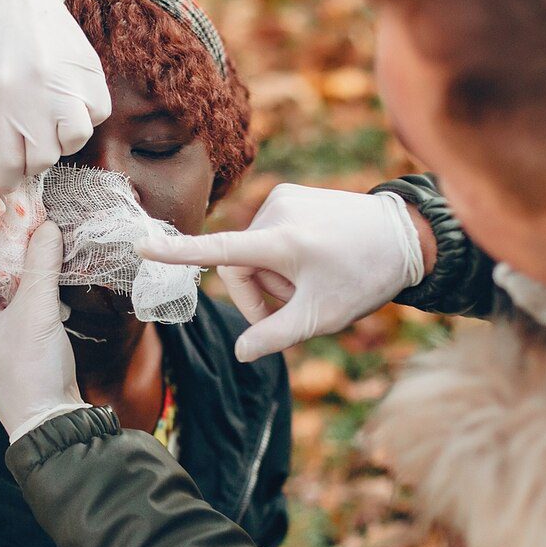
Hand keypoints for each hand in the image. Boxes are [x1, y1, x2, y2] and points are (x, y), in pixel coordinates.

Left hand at [0, 0, 110, 192]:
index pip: (9, 168)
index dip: (3, 180)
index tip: (1, 176)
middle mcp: (37, 95)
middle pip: (42, 159)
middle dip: (27, 159)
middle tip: (19, 144)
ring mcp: (69, 83)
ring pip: (75, 140)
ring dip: (57, 139)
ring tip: (43, 122)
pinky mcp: (92, 71)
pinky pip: (96, 114)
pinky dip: (81, 115)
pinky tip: (62, 101)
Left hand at [0, 222, 89, 442]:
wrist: (49, 423)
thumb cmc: (31, 371)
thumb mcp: (36, 312)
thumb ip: (41, 266)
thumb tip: (46, 226)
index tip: (5, 204)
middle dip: (10, 242)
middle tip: (30, 213)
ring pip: (9, 282)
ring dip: (27, 261)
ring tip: (45, 233)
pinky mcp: (21, 336)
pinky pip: (25, 298)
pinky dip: (38, 281)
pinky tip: (55, 267)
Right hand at [136, 184, 424, 362]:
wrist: (404, 234)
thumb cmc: (364, 278)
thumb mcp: (322, 316)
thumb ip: (276, 336)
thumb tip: (241, 353)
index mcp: (282, 242)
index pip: (219, 251)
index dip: (178, 253)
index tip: (141, 246)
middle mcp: (277, 213)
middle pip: (237, 265)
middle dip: (256, 294)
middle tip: (290, 314)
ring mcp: (285, 199)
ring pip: (252, 251)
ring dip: (272, 276)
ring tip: (312, 282)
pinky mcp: (292, 194)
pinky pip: (268, 233)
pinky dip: (281, 255)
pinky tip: (314, 261)